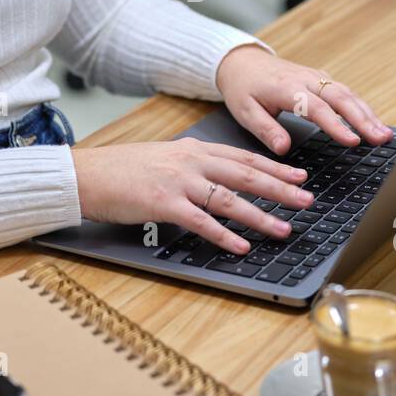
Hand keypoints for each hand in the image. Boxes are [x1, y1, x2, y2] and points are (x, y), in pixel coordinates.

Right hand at [70, 138, 315, 255]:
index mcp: (192, 150)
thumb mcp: (164, 158)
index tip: (299, 175)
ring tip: (284, 228)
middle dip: (281, 188)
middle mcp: (191, 162)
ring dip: (261, 216)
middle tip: (307, 199)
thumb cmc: (122, 169)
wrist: (88, 174)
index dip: (275, 167)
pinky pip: (201, 221)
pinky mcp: (163, 204)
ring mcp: (178, 183)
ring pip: (230, 199)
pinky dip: (224, 235)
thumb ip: (192, 165)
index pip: (243, 157)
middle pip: (245, 175)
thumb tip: (219, 177)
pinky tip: (242, 245)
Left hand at [214, 44, 392, 154]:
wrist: (242, 61)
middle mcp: (306, 80)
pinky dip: (361, 107)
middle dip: (364, 119)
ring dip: (368, 113)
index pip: (316, 108)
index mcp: (287, 88)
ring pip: (348, 94)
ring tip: (385, 134)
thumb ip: (265, 130)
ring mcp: (316, 77)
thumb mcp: (245, 111)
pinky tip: (373, 121)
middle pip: (341, 98)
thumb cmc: (243, 88)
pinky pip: (345, 92)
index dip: (336, 125)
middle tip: (382, 138)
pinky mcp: (321, 79)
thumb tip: (284, 149)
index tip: (353, 142)